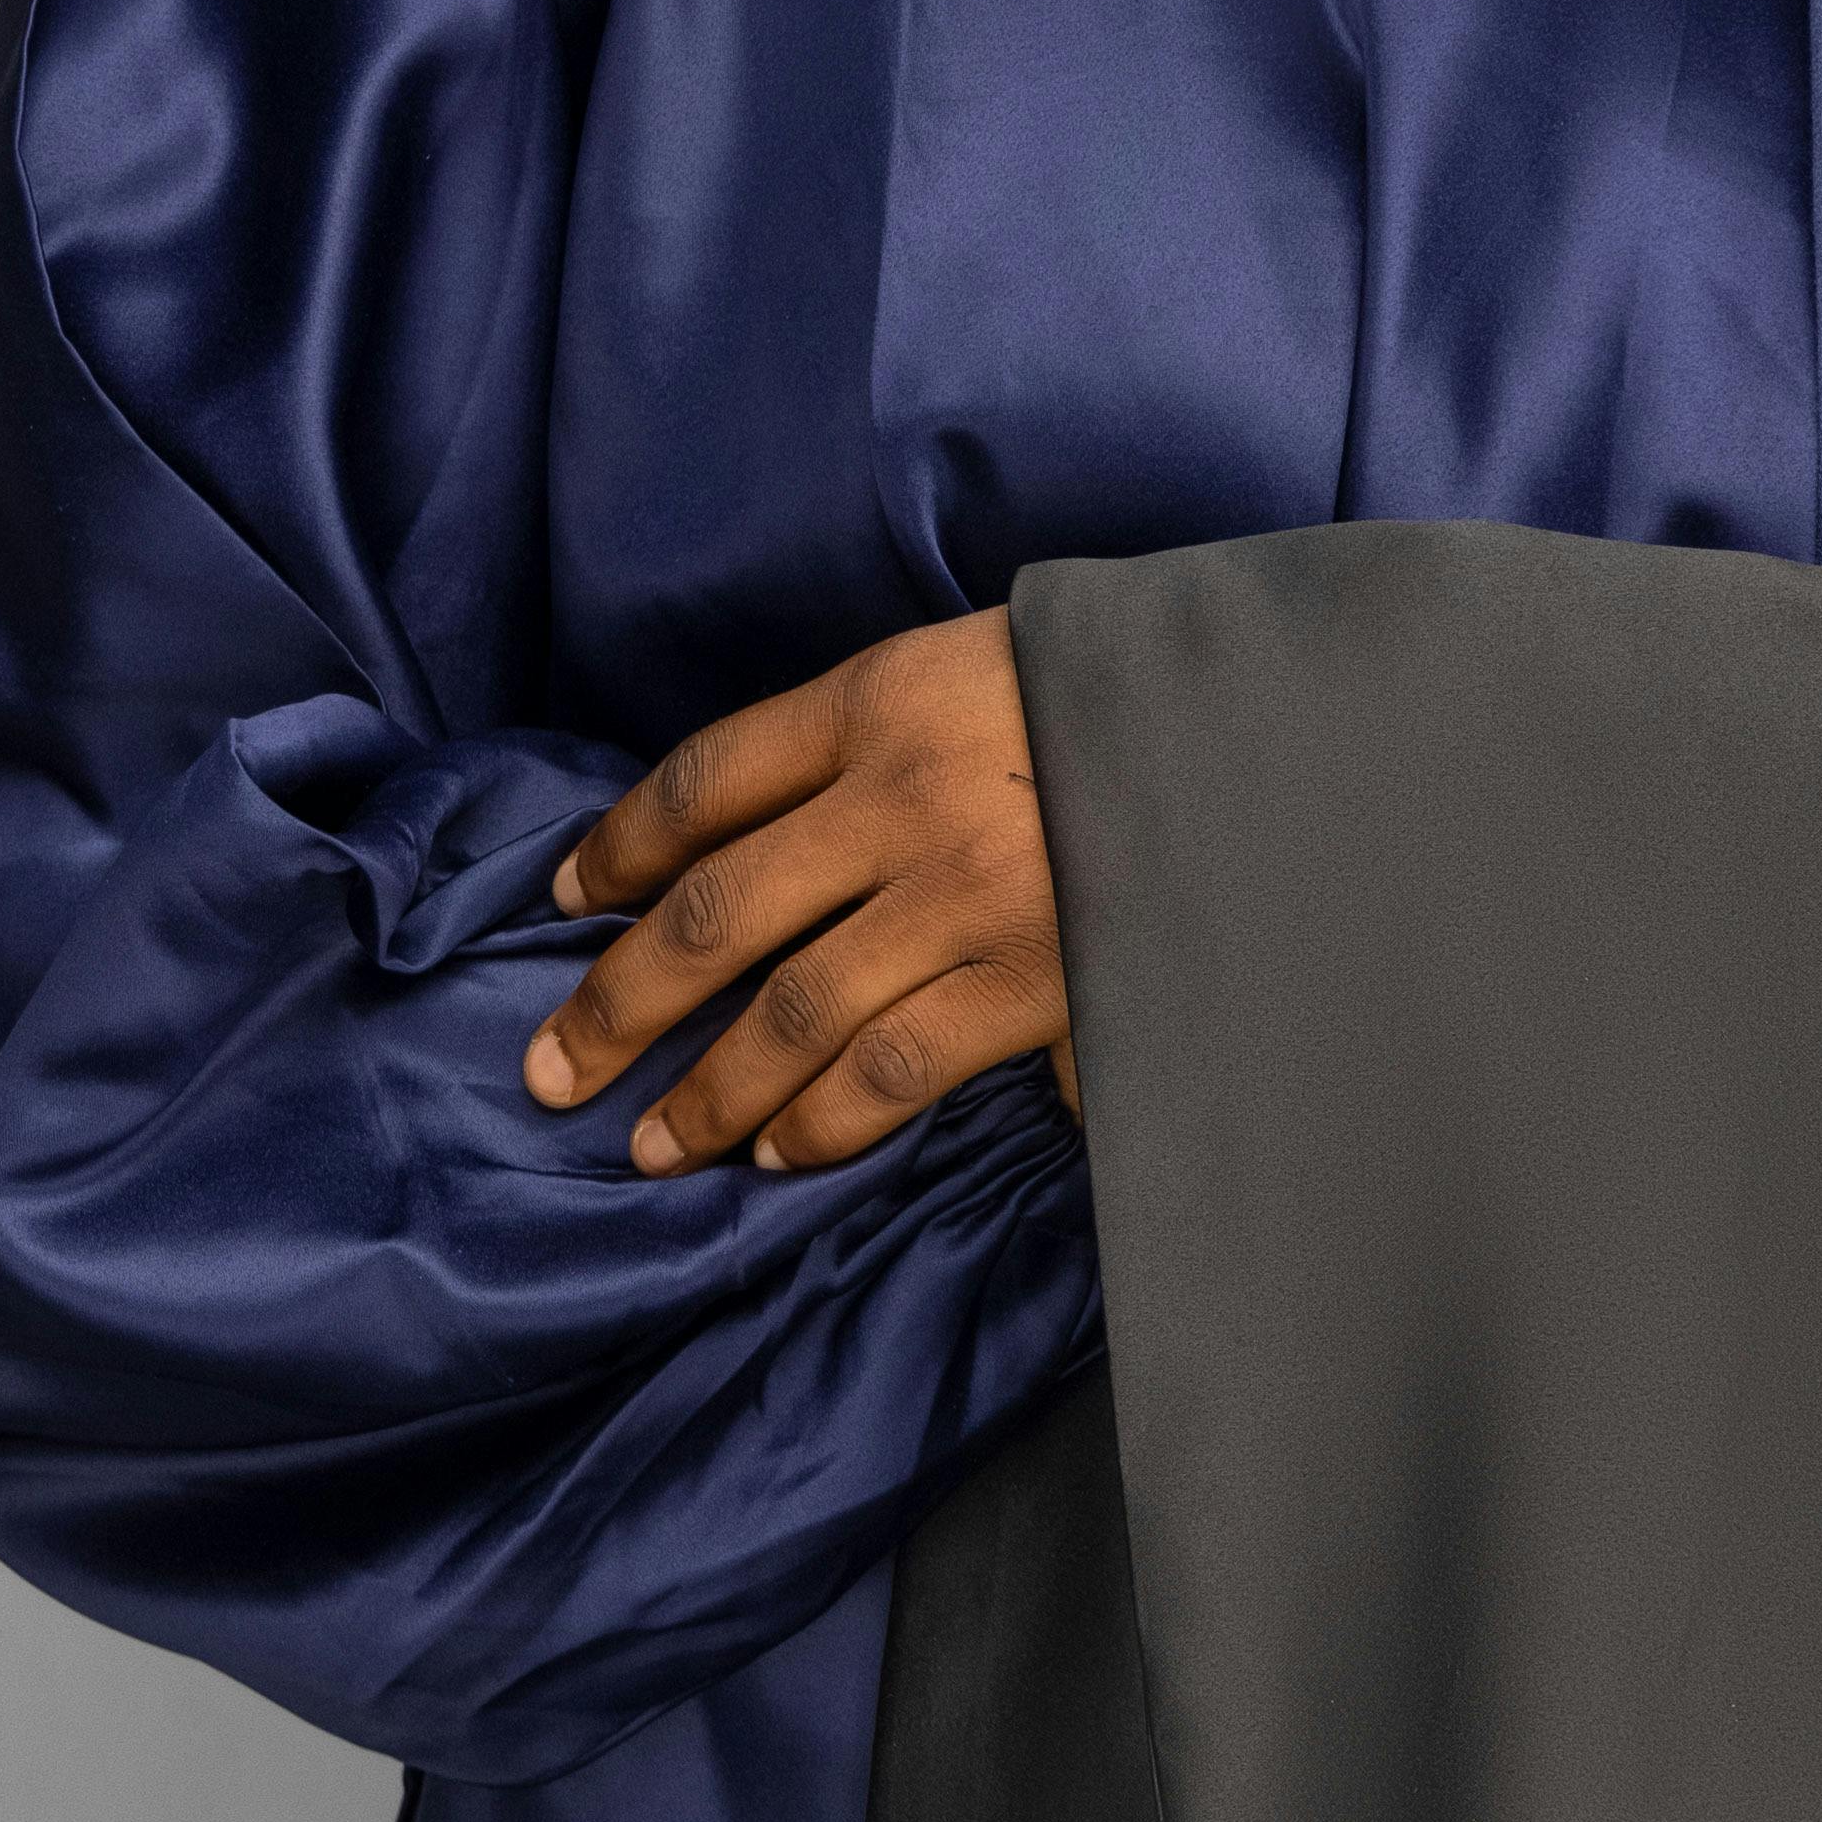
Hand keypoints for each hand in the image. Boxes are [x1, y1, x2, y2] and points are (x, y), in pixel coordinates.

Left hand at [525, 611, 1078, 1173]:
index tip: (564, 899)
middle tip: (553, 1071)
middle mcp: (905, 798)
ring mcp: (967, 896)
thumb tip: (743, 845)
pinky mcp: (1031, 979)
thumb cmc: (1114, 695)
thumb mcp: (974, 667)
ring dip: (708, 1089)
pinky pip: (893, 1068)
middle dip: (619, 1001)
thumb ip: (869, 744)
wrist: (1269, 728)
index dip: (618, 845)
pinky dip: (823, 1121)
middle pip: (716, 911)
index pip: (706, 778)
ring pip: (791, 1011)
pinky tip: (778, 1154)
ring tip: (650, 1146)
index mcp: (881, 699)